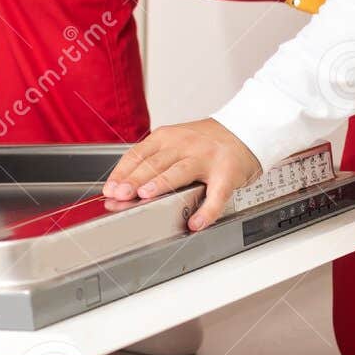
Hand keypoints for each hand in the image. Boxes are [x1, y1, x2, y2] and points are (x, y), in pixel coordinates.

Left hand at [102, 118, 261, 230]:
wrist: (245, 131)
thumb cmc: (205, 142)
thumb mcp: (175, 142)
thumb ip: (153, 161)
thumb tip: (123, 187)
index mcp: (167, 137)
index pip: (138, 154)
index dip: (122, 172)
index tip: (109, 189)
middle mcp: (185, 145)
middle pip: (155, 162)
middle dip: (134, 180)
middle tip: (119, 195)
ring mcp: (206, 158)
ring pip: (180, 171)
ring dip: (161, 183)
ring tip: (146, 196)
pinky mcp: (227, 173)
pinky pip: (217, 194)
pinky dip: (206, 210)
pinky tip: (196, 222)